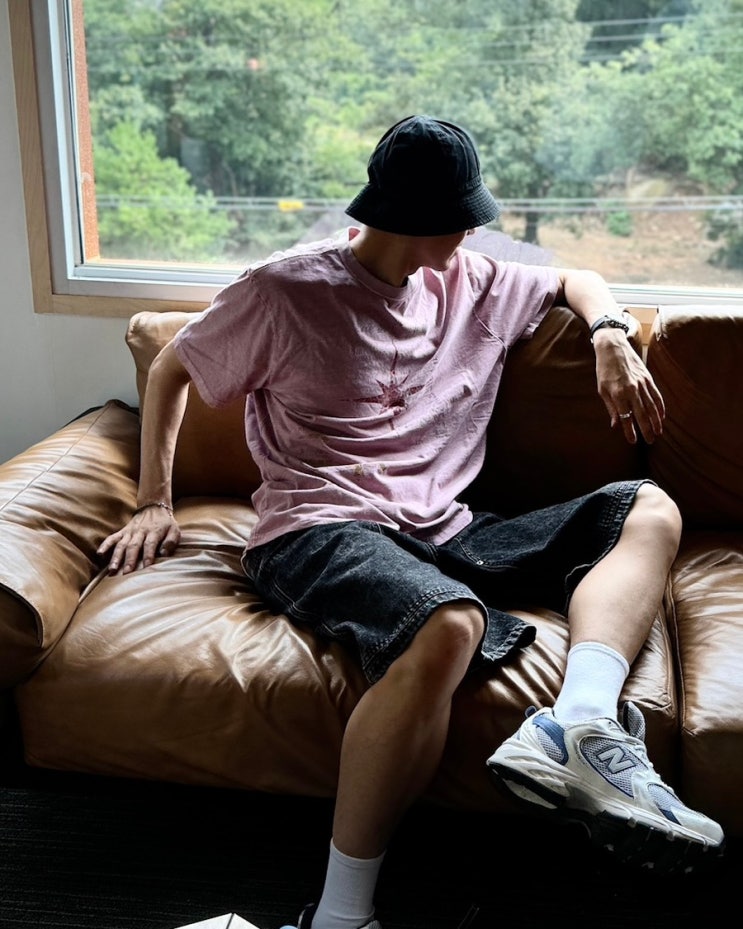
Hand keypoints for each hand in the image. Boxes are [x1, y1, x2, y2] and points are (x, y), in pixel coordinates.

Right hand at [97, 504, 180, 574]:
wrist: (154, 508)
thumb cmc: (165, 523)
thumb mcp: (174, 530)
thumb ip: (171, 541)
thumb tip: (164, 553)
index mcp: (154, 532)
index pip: (150, 545)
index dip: (148, 556)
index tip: (147, 567)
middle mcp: (140, 532)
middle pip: (134, 546)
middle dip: (129, 560)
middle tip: (126, 573)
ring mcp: (129, 532)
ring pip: (121, 545)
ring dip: (116, 557)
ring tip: (112, 569)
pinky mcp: (122, 532)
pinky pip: (112, 538)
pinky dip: (105, 545)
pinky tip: (99, 554)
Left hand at [592, 329, 664, 443]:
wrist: (613, 347)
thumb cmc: (604, 370)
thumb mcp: (602, 390)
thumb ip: (610, 408)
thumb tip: (615, 425)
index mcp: (618, 394)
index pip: (626, 417)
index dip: (630, 431)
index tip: (633, 441)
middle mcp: (632, 390)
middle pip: (642, 414)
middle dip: (647, 429)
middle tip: (650, 441)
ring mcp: (642, 383)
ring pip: (652, 406)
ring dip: (656, 420)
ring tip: (658, 432)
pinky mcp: (648, 378)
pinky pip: (656, 395)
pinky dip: (660, 406)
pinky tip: (662, 416)